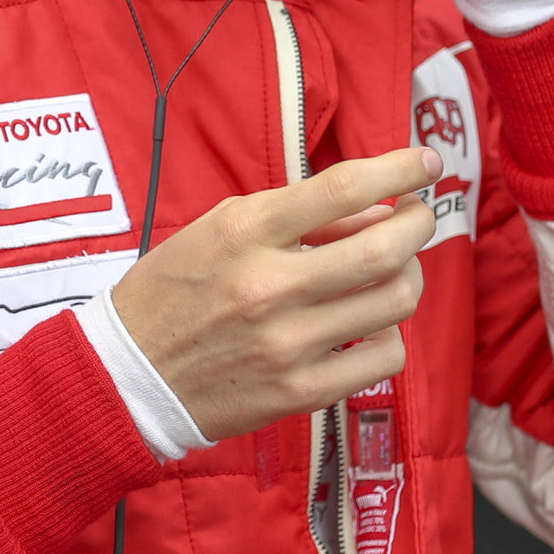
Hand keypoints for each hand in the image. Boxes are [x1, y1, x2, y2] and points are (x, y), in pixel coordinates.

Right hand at [112, 148, 441, 440]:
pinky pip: (384, 356)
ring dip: (408, 274)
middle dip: (419, 222)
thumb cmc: (173, 292)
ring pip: (395, 300)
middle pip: (385, 248)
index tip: (426, 163)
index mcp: (242, 233)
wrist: (128, 375)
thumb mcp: (216, 230)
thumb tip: (375, 209)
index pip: (342, 189)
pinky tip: (368, 323)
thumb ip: (293, 216)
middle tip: (417, 216)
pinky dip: (389, 332)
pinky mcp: (301, 390)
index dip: (400, 170)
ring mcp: (288, 343)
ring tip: (391, 268)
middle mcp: (268, 285)